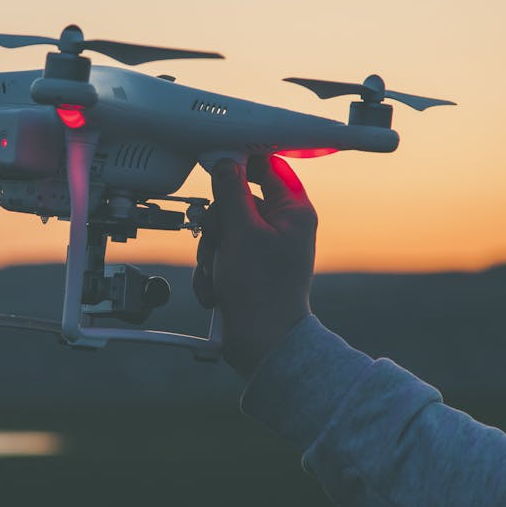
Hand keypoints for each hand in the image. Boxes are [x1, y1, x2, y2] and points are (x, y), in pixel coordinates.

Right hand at [193, 154, 317, 379]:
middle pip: (236, 200)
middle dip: (218, 224)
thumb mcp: (241, 232)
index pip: (269, 166)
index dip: (242, 163)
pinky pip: (220, 252)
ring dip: (212, 251)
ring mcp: (263, 247)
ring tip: (219, 274)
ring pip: (223, 227)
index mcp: (293, 211)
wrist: (261, 344)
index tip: (217, 163)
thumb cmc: (262, 292)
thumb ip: (230, 191)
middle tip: (219, 242)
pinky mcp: (247, 266)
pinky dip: (212, 269)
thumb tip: (225, 162)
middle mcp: (281, 226)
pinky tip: (216, 289)